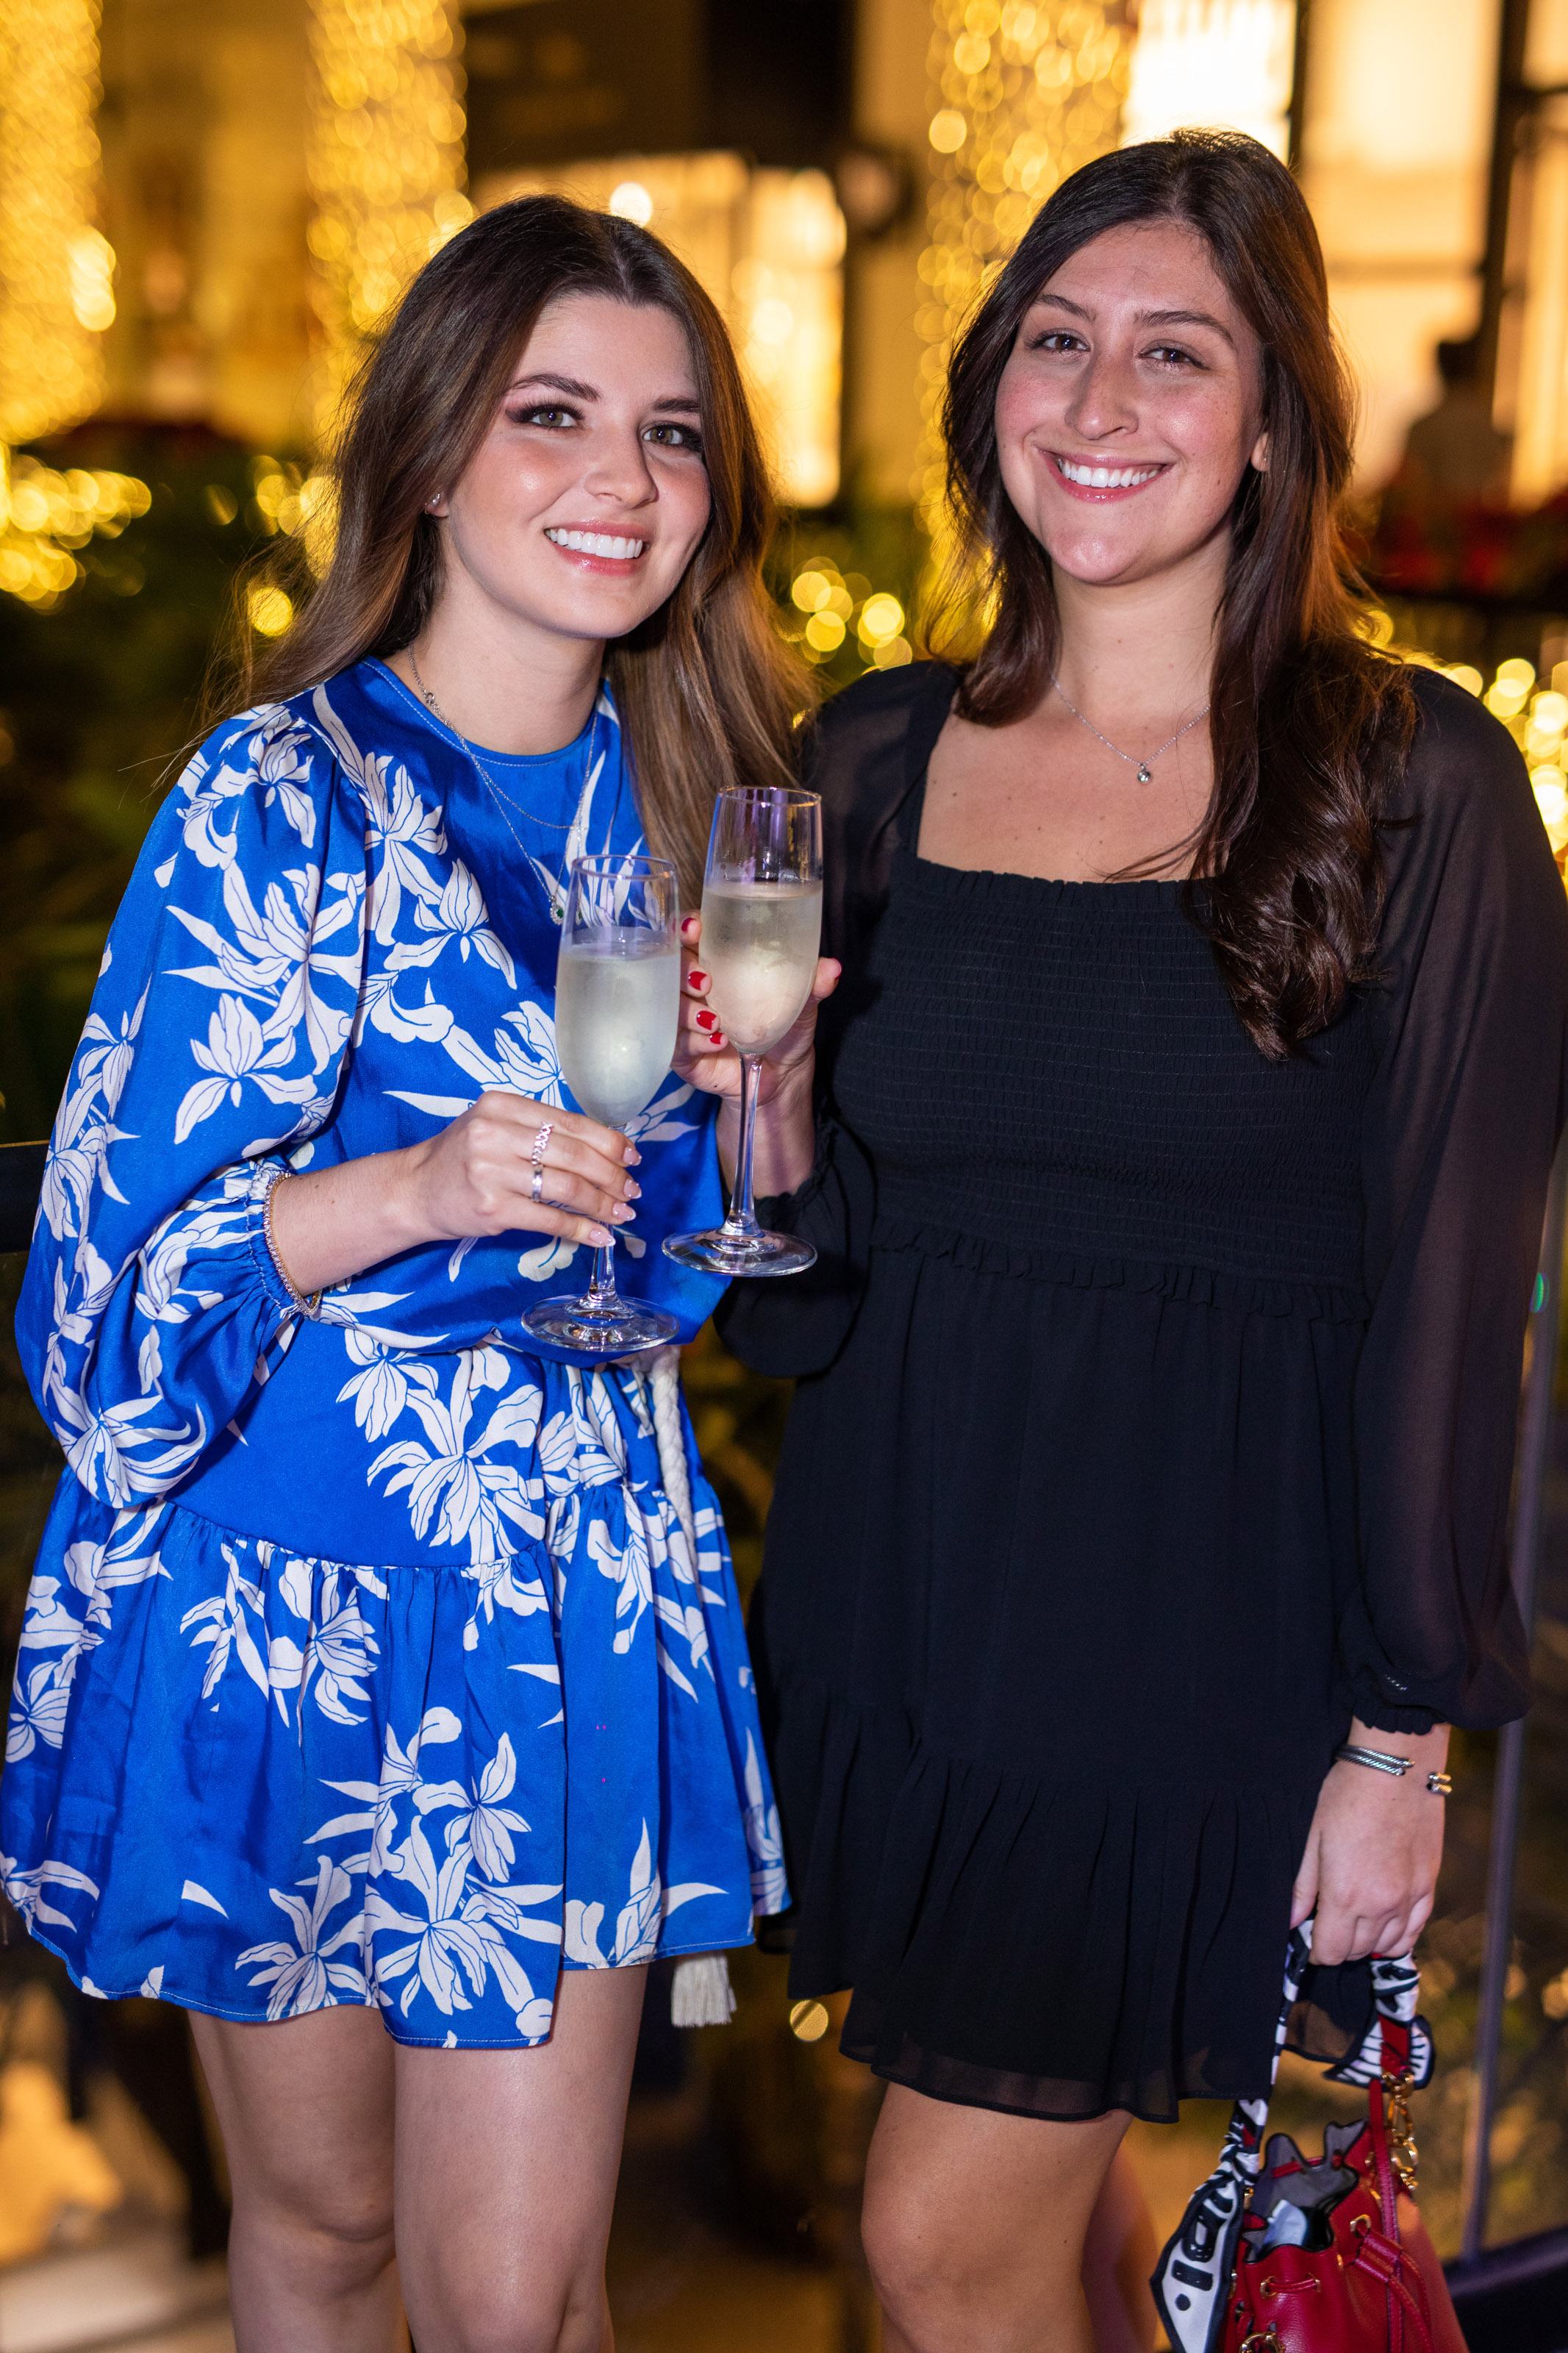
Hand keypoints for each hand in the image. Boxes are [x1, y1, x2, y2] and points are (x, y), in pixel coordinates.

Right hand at [402, 1092, 637, 1251]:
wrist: (413, 1190)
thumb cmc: (462, 1158)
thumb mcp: (494, 1127)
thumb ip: (539, 1130)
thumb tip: (604, 1150)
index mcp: (502, 1105)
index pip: (570, 1122)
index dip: (608, 1142)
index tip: (632, 1157)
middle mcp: (495, 1133)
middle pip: (574, 1154)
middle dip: (612, 1175)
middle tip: (631, 1190)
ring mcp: (492, 1171)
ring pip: (566, 1187)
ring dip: (602, 1204)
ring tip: (621, 1214)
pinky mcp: (492, 1208)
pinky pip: (549, 1219)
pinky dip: (580, 1229)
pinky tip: (599, 1235)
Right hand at [674, 910, 839, 1107]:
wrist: (781, 1076)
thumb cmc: (784, 1028)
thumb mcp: (801, 1002)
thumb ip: (812, 983)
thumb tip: (832, 967)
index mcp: (718, 964)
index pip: (692, 936)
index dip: (687, 928)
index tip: (695, 928)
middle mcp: (695, 988)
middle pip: (672, 967)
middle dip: (684, 970)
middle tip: (706, 982)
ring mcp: (684, 1019)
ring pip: (670, 1004)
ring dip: (688, 1009)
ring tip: (716, 1022)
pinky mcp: (681, 1051)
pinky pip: (676, 1041)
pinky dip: (695, 1041)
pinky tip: (717, 1042)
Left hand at [1290, 1719, 1448, 1964]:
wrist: (1396, 1768)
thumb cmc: (1347, 1795)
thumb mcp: (1313, 1837)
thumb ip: (1303, 1887)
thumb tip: (1291, 1922)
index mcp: (1345, 1895)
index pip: (1330, 1952)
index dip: (1315, 1950)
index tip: (1309, 1938)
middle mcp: (1380, 1905)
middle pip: (1357, 1952)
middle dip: (1339, 1945)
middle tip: (1329, 1923)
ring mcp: (1409, 1898)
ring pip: (1387, 1946)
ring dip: (1367, 1942)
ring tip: (1354, 1921)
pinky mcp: (1429, 1885)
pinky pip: (1415, 1930)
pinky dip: (1398, 1934)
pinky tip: (1385, 1923)